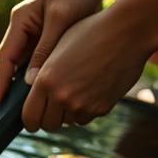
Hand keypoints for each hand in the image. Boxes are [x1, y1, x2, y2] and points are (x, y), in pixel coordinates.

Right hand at [0, 0, 107, 104]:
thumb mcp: (61, 18)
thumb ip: (45, 48)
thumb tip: (31, 81)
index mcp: (20, 21)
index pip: (4, 56)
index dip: (0, 81)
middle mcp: (24, 29)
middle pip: (12, 64)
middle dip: (11, 88)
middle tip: (11, 114)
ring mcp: (36, 34)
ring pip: (27, 65)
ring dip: (27, 85)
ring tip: (29, 108)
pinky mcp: (50, 38)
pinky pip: (42, 62)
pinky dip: (43, 77)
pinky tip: (48, 93)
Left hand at [21, 6, 149, 131]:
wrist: (128, 32)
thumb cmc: (90, 32)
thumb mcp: (58, 48)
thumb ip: (42, 73)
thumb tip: (31, 89)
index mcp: (45, 80)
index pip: (29, 117)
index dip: (29, 120)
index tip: (32, 118)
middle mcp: (62, 96)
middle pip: (48, 125)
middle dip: (47, 119)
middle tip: (51, 108)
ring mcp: (83, 105)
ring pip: (67, 122)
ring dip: (67, 113)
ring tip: (74, 90)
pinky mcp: (102, 108)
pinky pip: (86, 117)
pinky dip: (84, 110)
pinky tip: (89, 90)